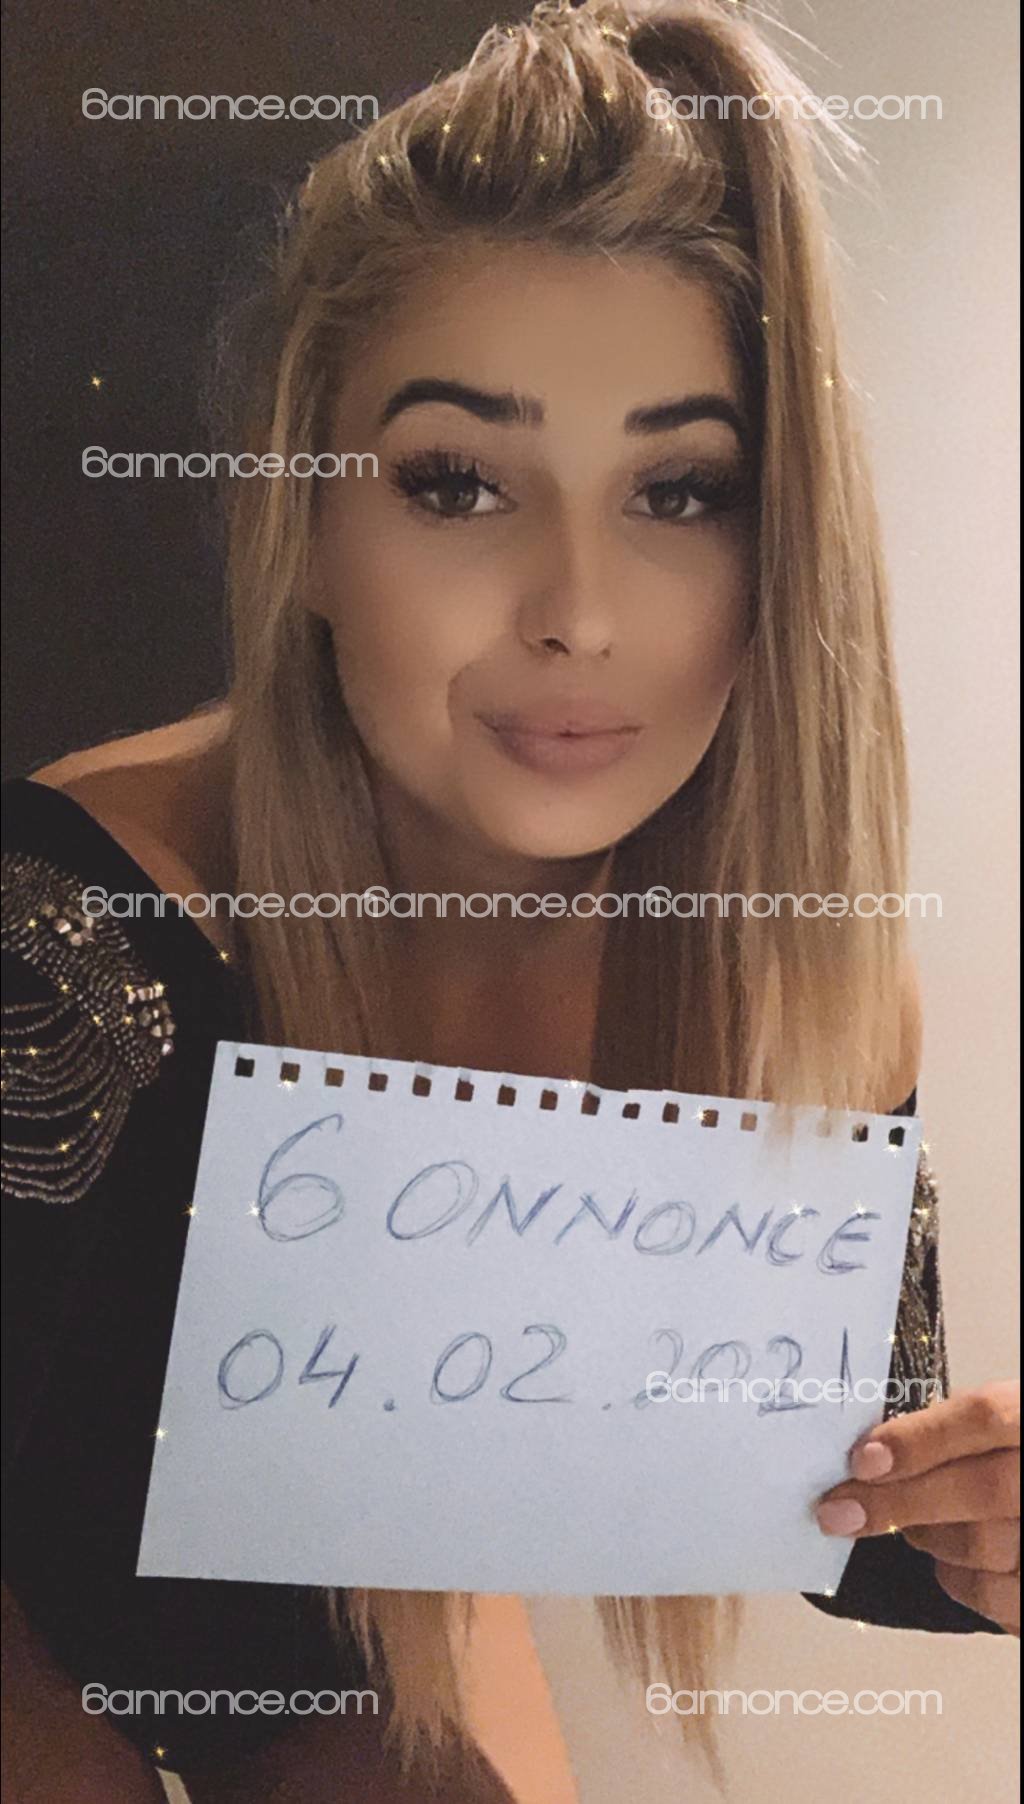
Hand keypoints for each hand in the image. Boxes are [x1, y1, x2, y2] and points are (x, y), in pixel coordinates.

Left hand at [815, 1380, 1019, 1634]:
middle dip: (900, 1501)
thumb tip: (873, 1452)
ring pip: (984, 1546)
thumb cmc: (1015, 1458)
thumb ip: (955, 1429)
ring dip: (928, 1536)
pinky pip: (995, 1597)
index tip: (862, 1459)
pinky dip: (958, 1578)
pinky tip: (952, 1559)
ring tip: (914, 1523)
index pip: (985, 1418)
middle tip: (838, 1511)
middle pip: (981, 1491)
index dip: (921, 1439)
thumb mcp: (1003, 1422)